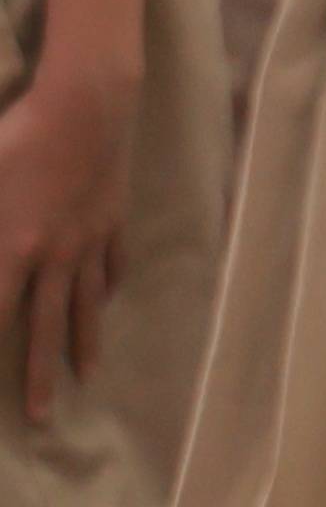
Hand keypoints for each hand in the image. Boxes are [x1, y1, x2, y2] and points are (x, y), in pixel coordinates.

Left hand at [0, 64, 132, 431]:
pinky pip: (112, 263)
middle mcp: (55, 256)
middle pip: (46, 327)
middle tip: (42, 418)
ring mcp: (91, 239)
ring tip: (85, 377)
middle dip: (40, 377)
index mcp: (16, 248)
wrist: (85, 103)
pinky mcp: (113, 218)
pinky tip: (106, 303)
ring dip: (85, 344)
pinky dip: (109, 288)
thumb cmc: (19, 136)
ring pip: (88, 303)